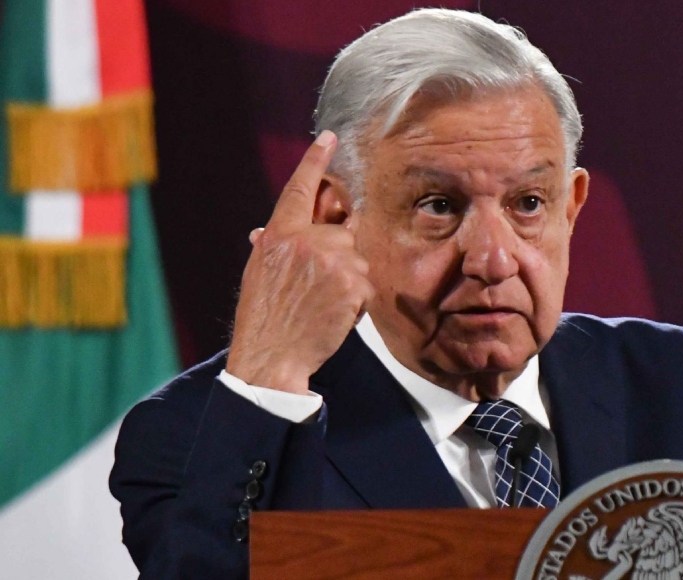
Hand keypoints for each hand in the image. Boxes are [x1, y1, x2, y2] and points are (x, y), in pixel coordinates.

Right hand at [226, 131, 372, 394]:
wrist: (271, 356)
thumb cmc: (264, 317)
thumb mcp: (259, 272)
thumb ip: (273, 246)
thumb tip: (264, 231)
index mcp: (278, 234)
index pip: (300, 189)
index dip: (315, 161)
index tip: (328, 137)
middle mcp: (305, 240)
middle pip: (344, 230)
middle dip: (339, 255)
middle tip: (316, 286)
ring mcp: (331, 260)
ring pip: (358, 258)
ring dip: (349, 280)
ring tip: (322, 303)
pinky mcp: (353, 283)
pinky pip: (366, 283)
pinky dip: (356, 301)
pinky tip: (333, 314)